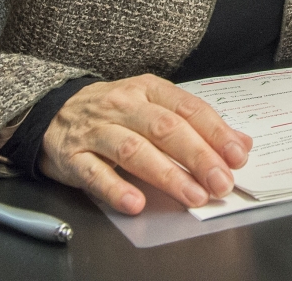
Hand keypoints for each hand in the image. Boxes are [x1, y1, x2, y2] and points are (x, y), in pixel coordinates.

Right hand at [39, 74, 252, 213]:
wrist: (51, 111)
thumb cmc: (113, 112)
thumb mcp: (154, 106)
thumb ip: (196, 125)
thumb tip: (240, 144)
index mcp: (149, 89)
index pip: (188, 108)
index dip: (215, 132)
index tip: (237, 155)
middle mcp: (124, 106)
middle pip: (165, 129)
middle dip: (197, 157)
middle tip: (220, 182)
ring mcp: (96, 130)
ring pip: (134, 150)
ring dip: (166, 175)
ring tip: (192, 196)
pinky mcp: (72, 156)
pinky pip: (95, 173)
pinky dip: (116, 189)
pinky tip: (136, 202)